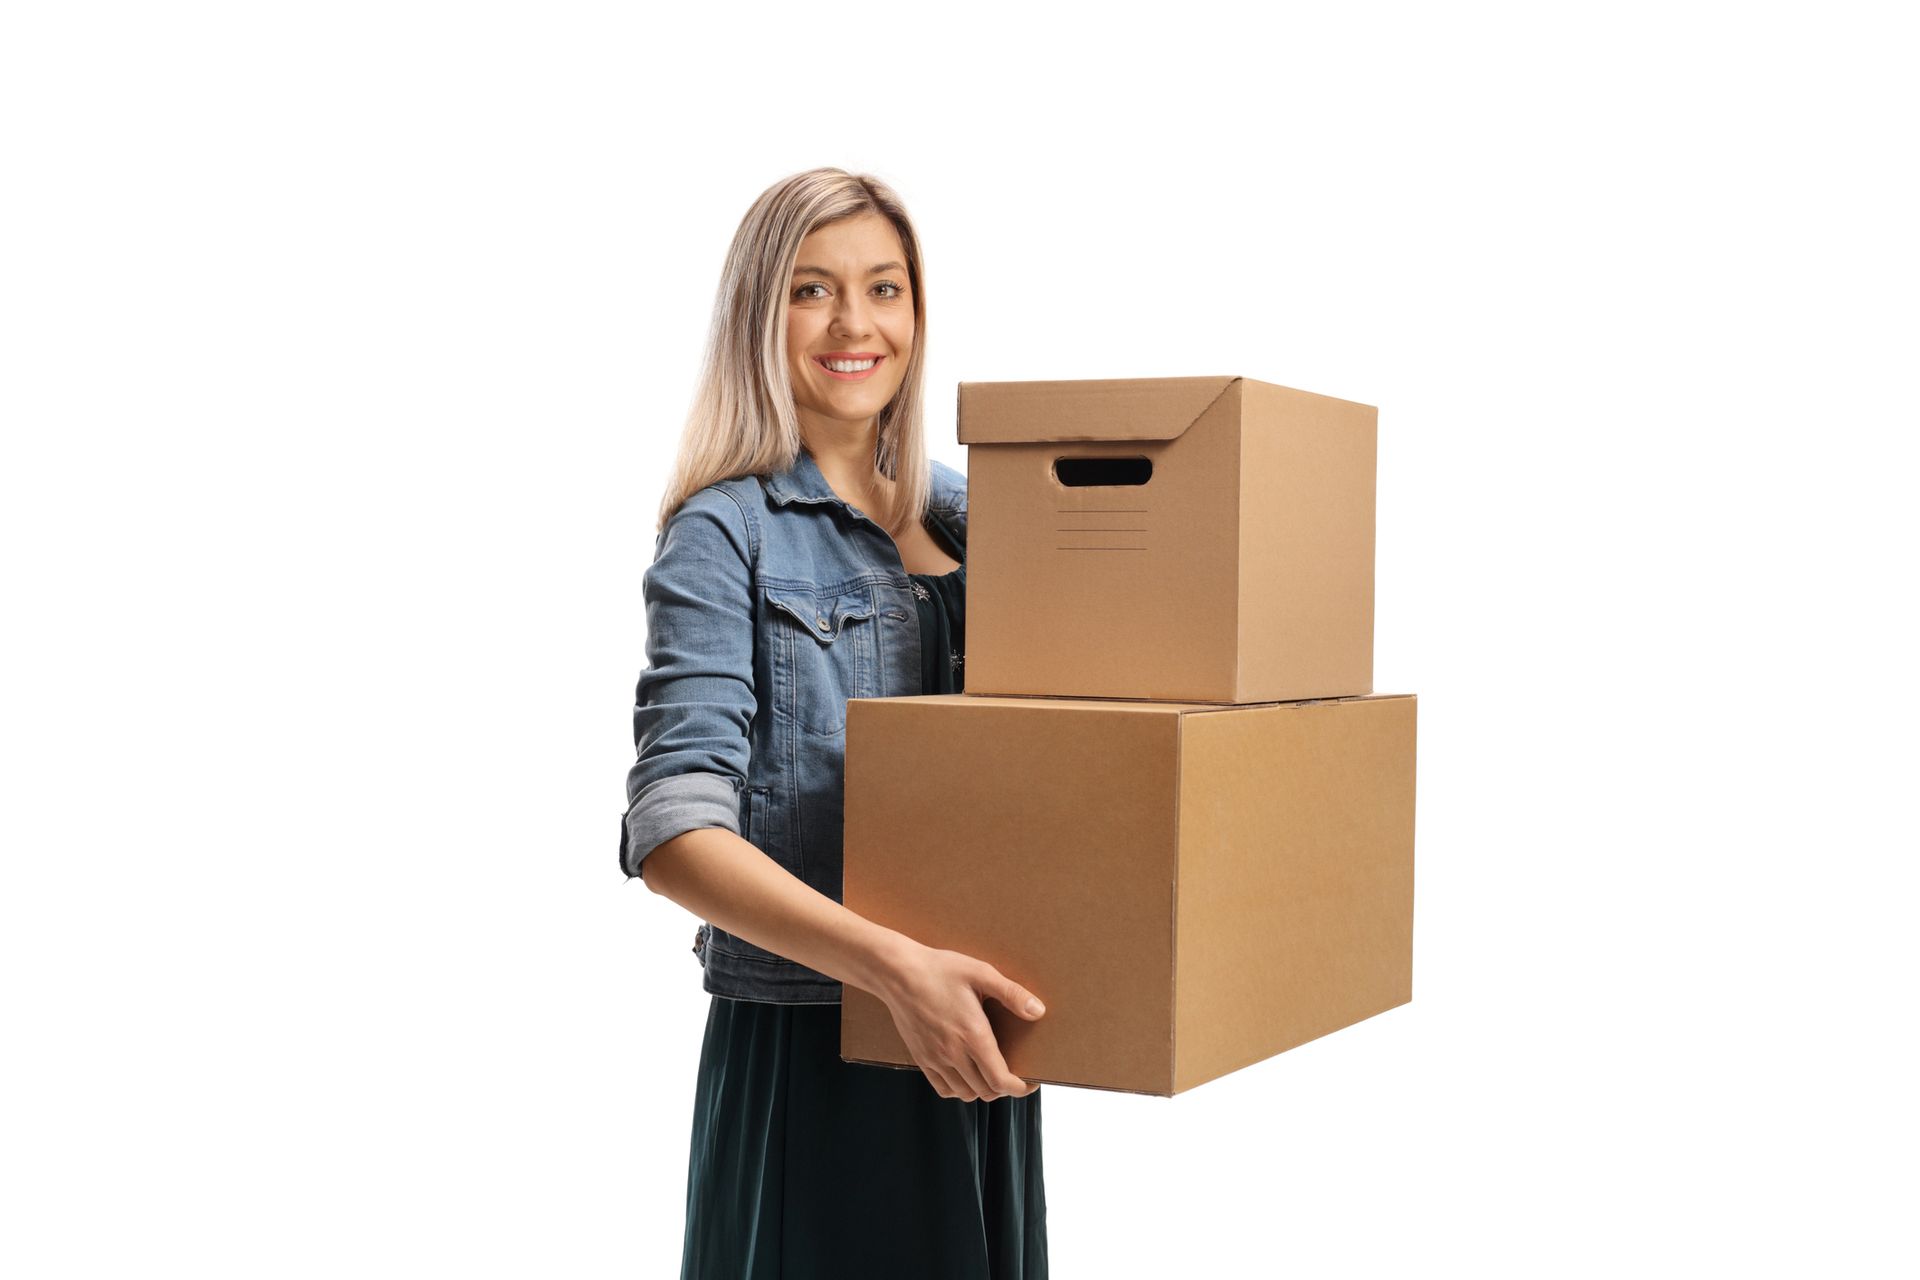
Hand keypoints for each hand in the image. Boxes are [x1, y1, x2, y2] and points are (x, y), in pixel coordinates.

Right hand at [879, 940, 1046, 1101]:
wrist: (898, 972)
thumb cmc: (940, 969)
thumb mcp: (981, 973)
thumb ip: (1012, 993)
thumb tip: (1038, 1011)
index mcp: (973, 1035)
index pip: (1001, 1081)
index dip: (1020, 1088)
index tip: (1030, 1082)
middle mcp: (954, 1053)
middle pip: (986, 1090)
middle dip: (1005, 1087)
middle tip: (1014, 1074)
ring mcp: (935, 1058)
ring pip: (965, 1093)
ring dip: (983, 1089)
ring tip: (991, 1074)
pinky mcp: (921, 1058)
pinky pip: (943, 1088)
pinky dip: (959, 1089)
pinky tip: (965, 1075)